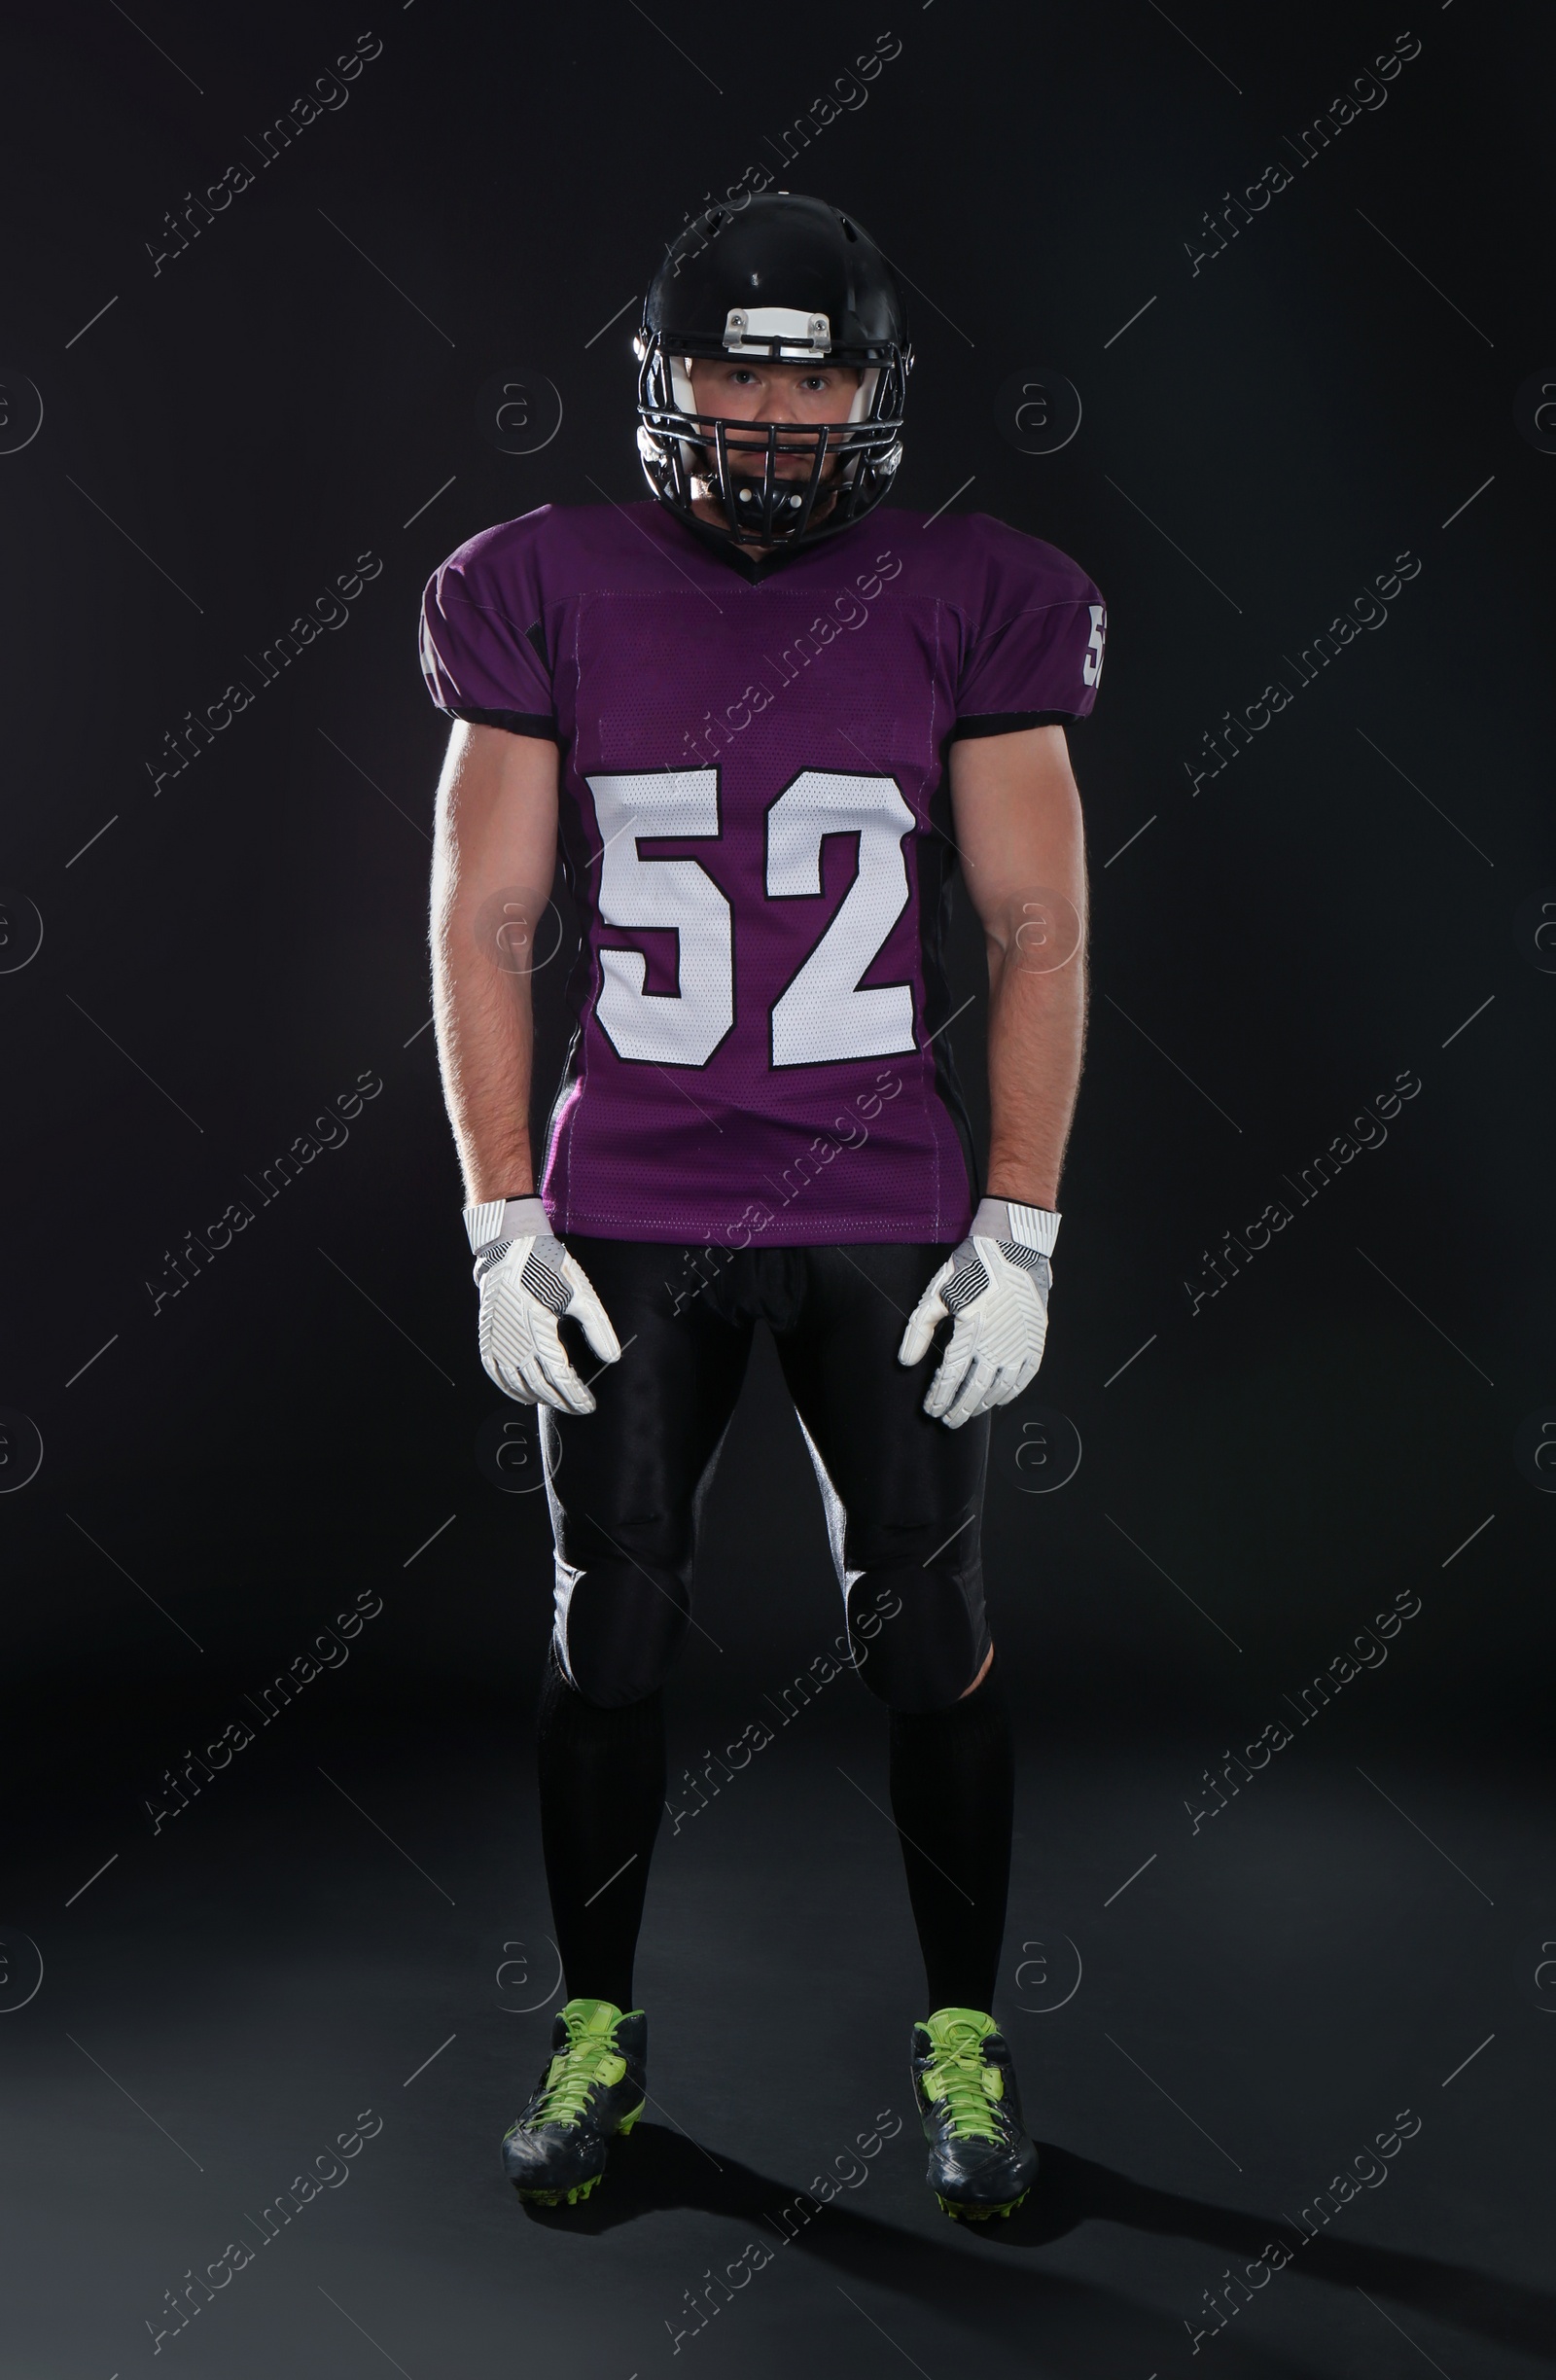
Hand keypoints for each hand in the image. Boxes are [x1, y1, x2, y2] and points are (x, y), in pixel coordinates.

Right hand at [465, 1199, 620, 1413]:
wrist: (511, 1247)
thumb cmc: (548, 1267)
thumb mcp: (581, 1293)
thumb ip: (598, 1327)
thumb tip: (613, 1358)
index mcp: (539, 1330)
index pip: (560, 1376)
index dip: (575, 1395)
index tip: (589, 1405)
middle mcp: (514, 1340)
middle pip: (539, 1385)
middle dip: (561, 1401)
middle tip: (577, 1408)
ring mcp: (497, 1339)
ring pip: (515, 1383)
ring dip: (536, 1397)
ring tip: (555, 1402)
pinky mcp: (487, 1335)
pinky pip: (494, 1371)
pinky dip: (509, 1387)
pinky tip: (523, 1393)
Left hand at [898, 1200, 1056, 1428]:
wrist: (1013, 1247)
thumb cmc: (971, 1266)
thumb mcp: (937, 1292)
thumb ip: (919, 1329)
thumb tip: (906, 1362)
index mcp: (971, 1330)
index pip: (951, 1376)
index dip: (940, 1397)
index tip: (931, 1410)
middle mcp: (998, 1342)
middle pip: (975, 1389)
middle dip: (959, 1408)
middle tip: (948, 1421)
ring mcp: (1020, 1342)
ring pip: (1000, 1386)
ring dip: (983, 1404)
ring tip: (970, 1411)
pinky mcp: (1035, 1338)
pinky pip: (1025, 1375)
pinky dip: (1012, 1391)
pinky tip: (1000, 1399)